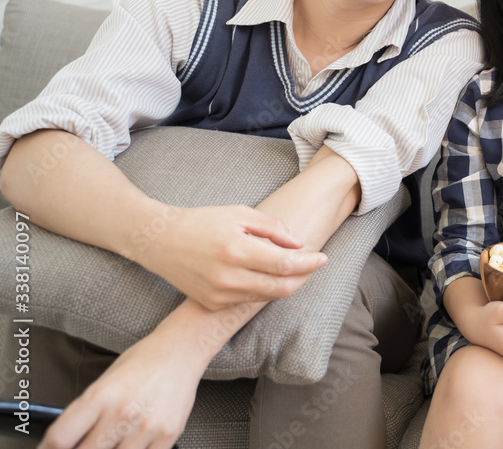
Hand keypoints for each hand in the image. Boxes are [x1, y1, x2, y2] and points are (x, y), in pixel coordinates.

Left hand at [39, 326, 204, 448]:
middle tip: (89, 443)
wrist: (183, 349)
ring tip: (114, 439)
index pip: (60, 439)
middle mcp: (122, 413)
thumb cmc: (143, 362)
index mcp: (101, 395)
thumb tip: (64, 445)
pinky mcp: (167, 435)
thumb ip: (85, 413)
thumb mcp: (106, 380)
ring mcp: (146, 427)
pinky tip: (133, 442)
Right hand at [132, 204, 326, 309]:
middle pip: (280, 287)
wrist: (162, 242)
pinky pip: (248, 300)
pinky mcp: (212, 305)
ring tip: (296, 267)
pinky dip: (265, 290)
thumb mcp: (240, 213)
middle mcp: (228, 277)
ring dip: (286, 284)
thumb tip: (299, 244)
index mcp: (236, 249)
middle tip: (315, 264)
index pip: (284, 264)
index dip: (308, 263)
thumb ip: (273, 227)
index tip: (323, 257)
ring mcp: (219, 295)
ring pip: (266, 296)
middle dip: (303, 277)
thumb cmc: (204, 221)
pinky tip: (270, 275)